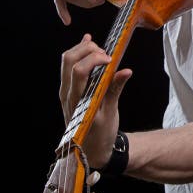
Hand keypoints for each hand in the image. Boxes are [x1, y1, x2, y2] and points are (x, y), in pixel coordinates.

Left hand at [60, 34, 131, 167]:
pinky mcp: (70, 89)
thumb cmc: (101, 134)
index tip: (111, 60)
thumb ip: (115, 89)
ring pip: (67, 60)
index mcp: (76, 99)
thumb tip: (126, 71)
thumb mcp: (110, 113)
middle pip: (69, 59)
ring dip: (83, 49)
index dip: (95, 59)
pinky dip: (80, 53)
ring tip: (101, 51)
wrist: (89, 150)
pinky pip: (69, 66)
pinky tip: (88, 42)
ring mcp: (66, 90)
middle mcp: (67, 92)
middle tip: (107, 54)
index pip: (79, 70)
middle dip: (88, 49)